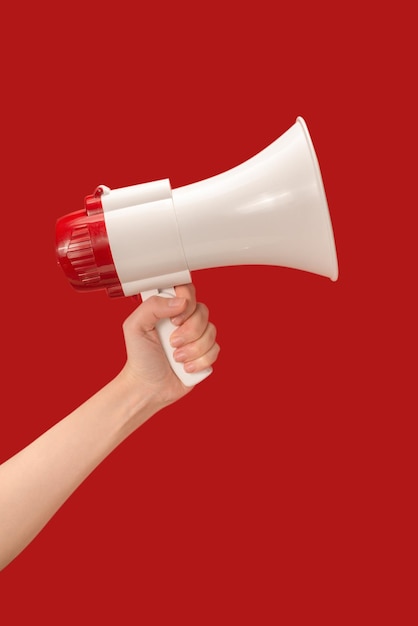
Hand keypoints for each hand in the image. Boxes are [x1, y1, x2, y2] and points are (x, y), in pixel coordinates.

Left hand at [119, 284, 219, 407]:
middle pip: (203, 311)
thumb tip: (180, 302)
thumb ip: (152, 306)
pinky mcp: (205, 353)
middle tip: (171, 343)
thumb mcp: (135, 326)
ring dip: (192, 349)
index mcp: (168, 308)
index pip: (186, 290)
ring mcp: (197, 336)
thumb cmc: (139, 357)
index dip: (186, 301)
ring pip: (211, 332)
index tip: (174, 319)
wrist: (148, 387)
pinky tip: (185, 368)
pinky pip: (215, 350)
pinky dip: (199, 362)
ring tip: (176, 358)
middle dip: (188, 331)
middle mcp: (185, 320)